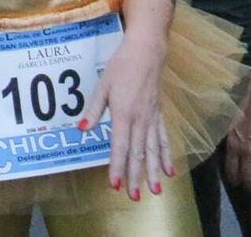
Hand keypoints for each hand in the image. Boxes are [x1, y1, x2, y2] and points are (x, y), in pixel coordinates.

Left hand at [82, 28, 173, 198]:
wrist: (147, 52)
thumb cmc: (121, 66)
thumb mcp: (102, 85)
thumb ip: (93, 110)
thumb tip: (82, 130)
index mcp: (124, 114)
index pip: (120, 147)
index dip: (117, 167)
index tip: (114, 185)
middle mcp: (141, 121)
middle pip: (138, 154)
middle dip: (135, 177)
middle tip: (133, 197)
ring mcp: (152, 119)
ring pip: (153, 151)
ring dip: (152, 172)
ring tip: (155, 191)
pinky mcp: (159, 115)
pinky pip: (163, 140)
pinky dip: (165, 156)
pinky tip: (169, 170)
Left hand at [225, 74, 250, 191]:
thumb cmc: (243, 104)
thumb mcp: (228, 119)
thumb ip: (226, 132)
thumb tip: (218, 136)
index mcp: (232, 144)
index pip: (231, 168)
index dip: (234, 178)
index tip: (236, 184)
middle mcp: (246, 152)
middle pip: (247, 176)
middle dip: (249, 185)